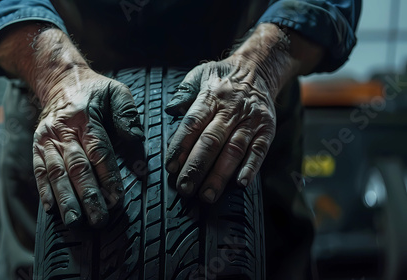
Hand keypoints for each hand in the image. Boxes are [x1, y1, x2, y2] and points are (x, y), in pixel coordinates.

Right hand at [33, 68, 143, 227]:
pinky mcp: (37, 145)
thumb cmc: (95, 91)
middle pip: (76, 166)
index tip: (117, 199)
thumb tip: (138, 145)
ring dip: (66, 199)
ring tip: (75, 221)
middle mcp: (63, 129)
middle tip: (98, 219)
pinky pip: (39, 171)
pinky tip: (51, 209)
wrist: (61, 80)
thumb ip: (128, 116)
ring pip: (56, 172)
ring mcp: (47, 138)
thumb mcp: (116, 93)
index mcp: (85, 116)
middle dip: (88, 195)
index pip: (98, 150)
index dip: (108, 176)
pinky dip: (45, 191)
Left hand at [164, 24, 306, 202]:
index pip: (192, 123)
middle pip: (211, 141)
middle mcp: (231, 109)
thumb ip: (184, 92)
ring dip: (220, 175)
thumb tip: (170, 109)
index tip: (171, 166)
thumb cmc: (223, 77)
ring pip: (233, 150)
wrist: (259, 68)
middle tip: (184, 187)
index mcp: (211, 97)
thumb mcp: (200, 74)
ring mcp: (250, 120)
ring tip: (207, 194)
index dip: (181, 146)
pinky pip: (259, 150)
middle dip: (196, 167)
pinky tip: (241, 183)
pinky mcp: (267, 129)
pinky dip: (251, 167)